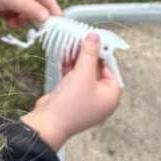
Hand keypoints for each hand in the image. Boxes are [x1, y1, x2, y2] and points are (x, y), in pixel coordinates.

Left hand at [0, 0, 61, 28]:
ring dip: (23, 19)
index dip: (51, 6)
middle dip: (35, 14)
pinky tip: (8, 23)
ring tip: (15, 22)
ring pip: (26, 12)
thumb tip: (47, 18)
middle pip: (36, 3)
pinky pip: (15, 16)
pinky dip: (14, 21)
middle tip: (39, 28)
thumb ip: (28, 7)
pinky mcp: (1, 6)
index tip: (59, 21)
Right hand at [21, 33, 121, 149]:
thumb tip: (95, 37)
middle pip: (97, 70)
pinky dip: (70, 70)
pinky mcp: (73, 99)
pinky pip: (74, 80)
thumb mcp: (83, 73)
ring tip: (70, 46)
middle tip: (80, 40)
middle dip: (87, 55)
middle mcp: (101, 99)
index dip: (102, 52)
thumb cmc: (71, 103)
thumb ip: (90, 53)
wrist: (48, 123)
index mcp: (111, 96)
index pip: (111, 68)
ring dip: (77, 61)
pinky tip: (63, 58)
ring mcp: (86, 100)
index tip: (93, 39)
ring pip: (84, 74)